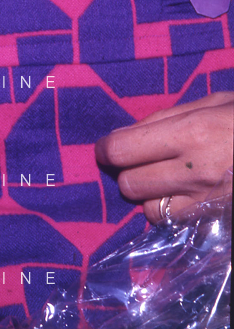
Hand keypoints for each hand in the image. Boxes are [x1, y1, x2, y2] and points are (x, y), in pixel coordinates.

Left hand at [95, 91, 232, 223]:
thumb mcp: (215, 102)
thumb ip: (169, 117)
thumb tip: (131, 132)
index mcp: (190, 134)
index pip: (120, 150)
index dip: (106, 149)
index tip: (108, 148)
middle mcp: (195, 172)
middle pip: (129, 185)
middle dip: (126, 174)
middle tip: (137, 163)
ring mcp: (211, 202)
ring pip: (151, 213)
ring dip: (150, 198)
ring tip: (163, 183)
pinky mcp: (221, 220)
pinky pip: (182, 225)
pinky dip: (175, 215)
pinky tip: (185, 199)